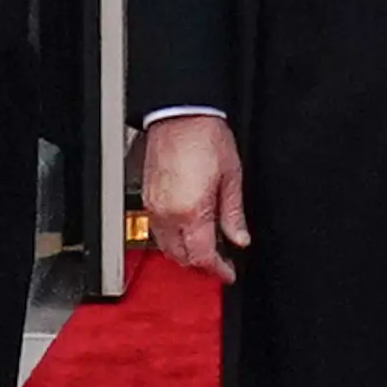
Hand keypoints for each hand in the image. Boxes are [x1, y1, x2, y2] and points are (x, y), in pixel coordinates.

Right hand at [141, 113, 249, 283]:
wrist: (179, 114)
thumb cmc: (205, 137)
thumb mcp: (231, 177)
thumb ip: (233, 214)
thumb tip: (239, 238)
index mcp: (191, 211)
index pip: (202, 256)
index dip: (217, 270)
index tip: (227, 273)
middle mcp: (168, 213)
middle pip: (181, 257)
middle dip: (200, 265)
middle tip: (219, 263)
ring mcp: (154, 206)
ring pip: (165, 247)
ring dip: (184, 254)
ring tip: (204, 249)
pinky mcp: (147, 197)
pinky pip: (157, 230)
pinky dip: (172, 238)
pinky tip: (187, 231)